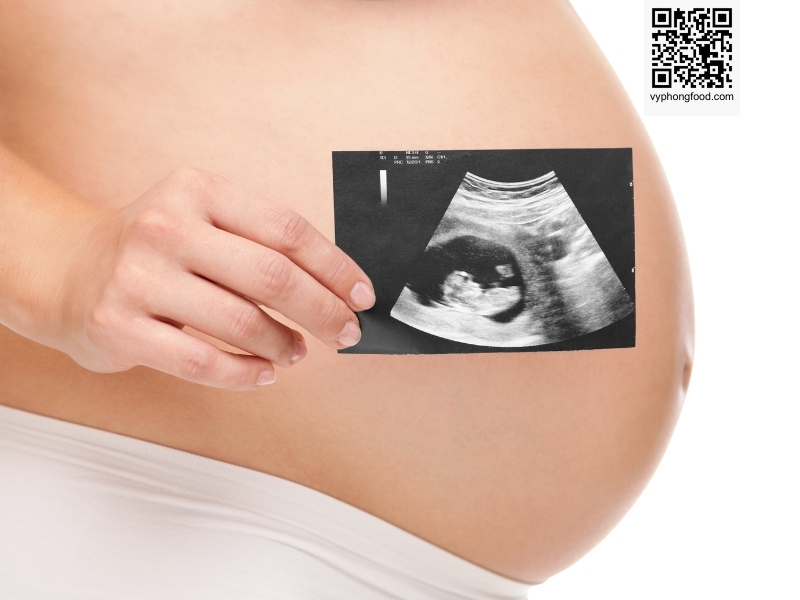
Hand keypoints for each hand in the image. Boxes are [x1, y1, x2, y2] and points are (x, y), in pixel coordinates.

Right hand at [56, 168, 373, 389]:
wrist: (66, 270)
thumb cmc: (153, 249)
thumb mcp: (201, 219)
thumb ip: (257, 242)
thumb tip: (334, 286)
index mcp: (198, 190)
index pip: (287, 229)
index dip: (335, 266)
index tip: (361, 294)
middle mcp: (166, 226)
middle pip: (272, 276)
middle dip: (323, 310)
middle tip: (346, 332)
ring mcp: (138, 276)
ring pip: (242, 322)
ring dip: (285, 345)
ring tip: (296, 352)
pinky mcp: (118, 325)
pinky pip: (205, 362)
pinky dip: (246, 373)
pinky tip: (263, 372)